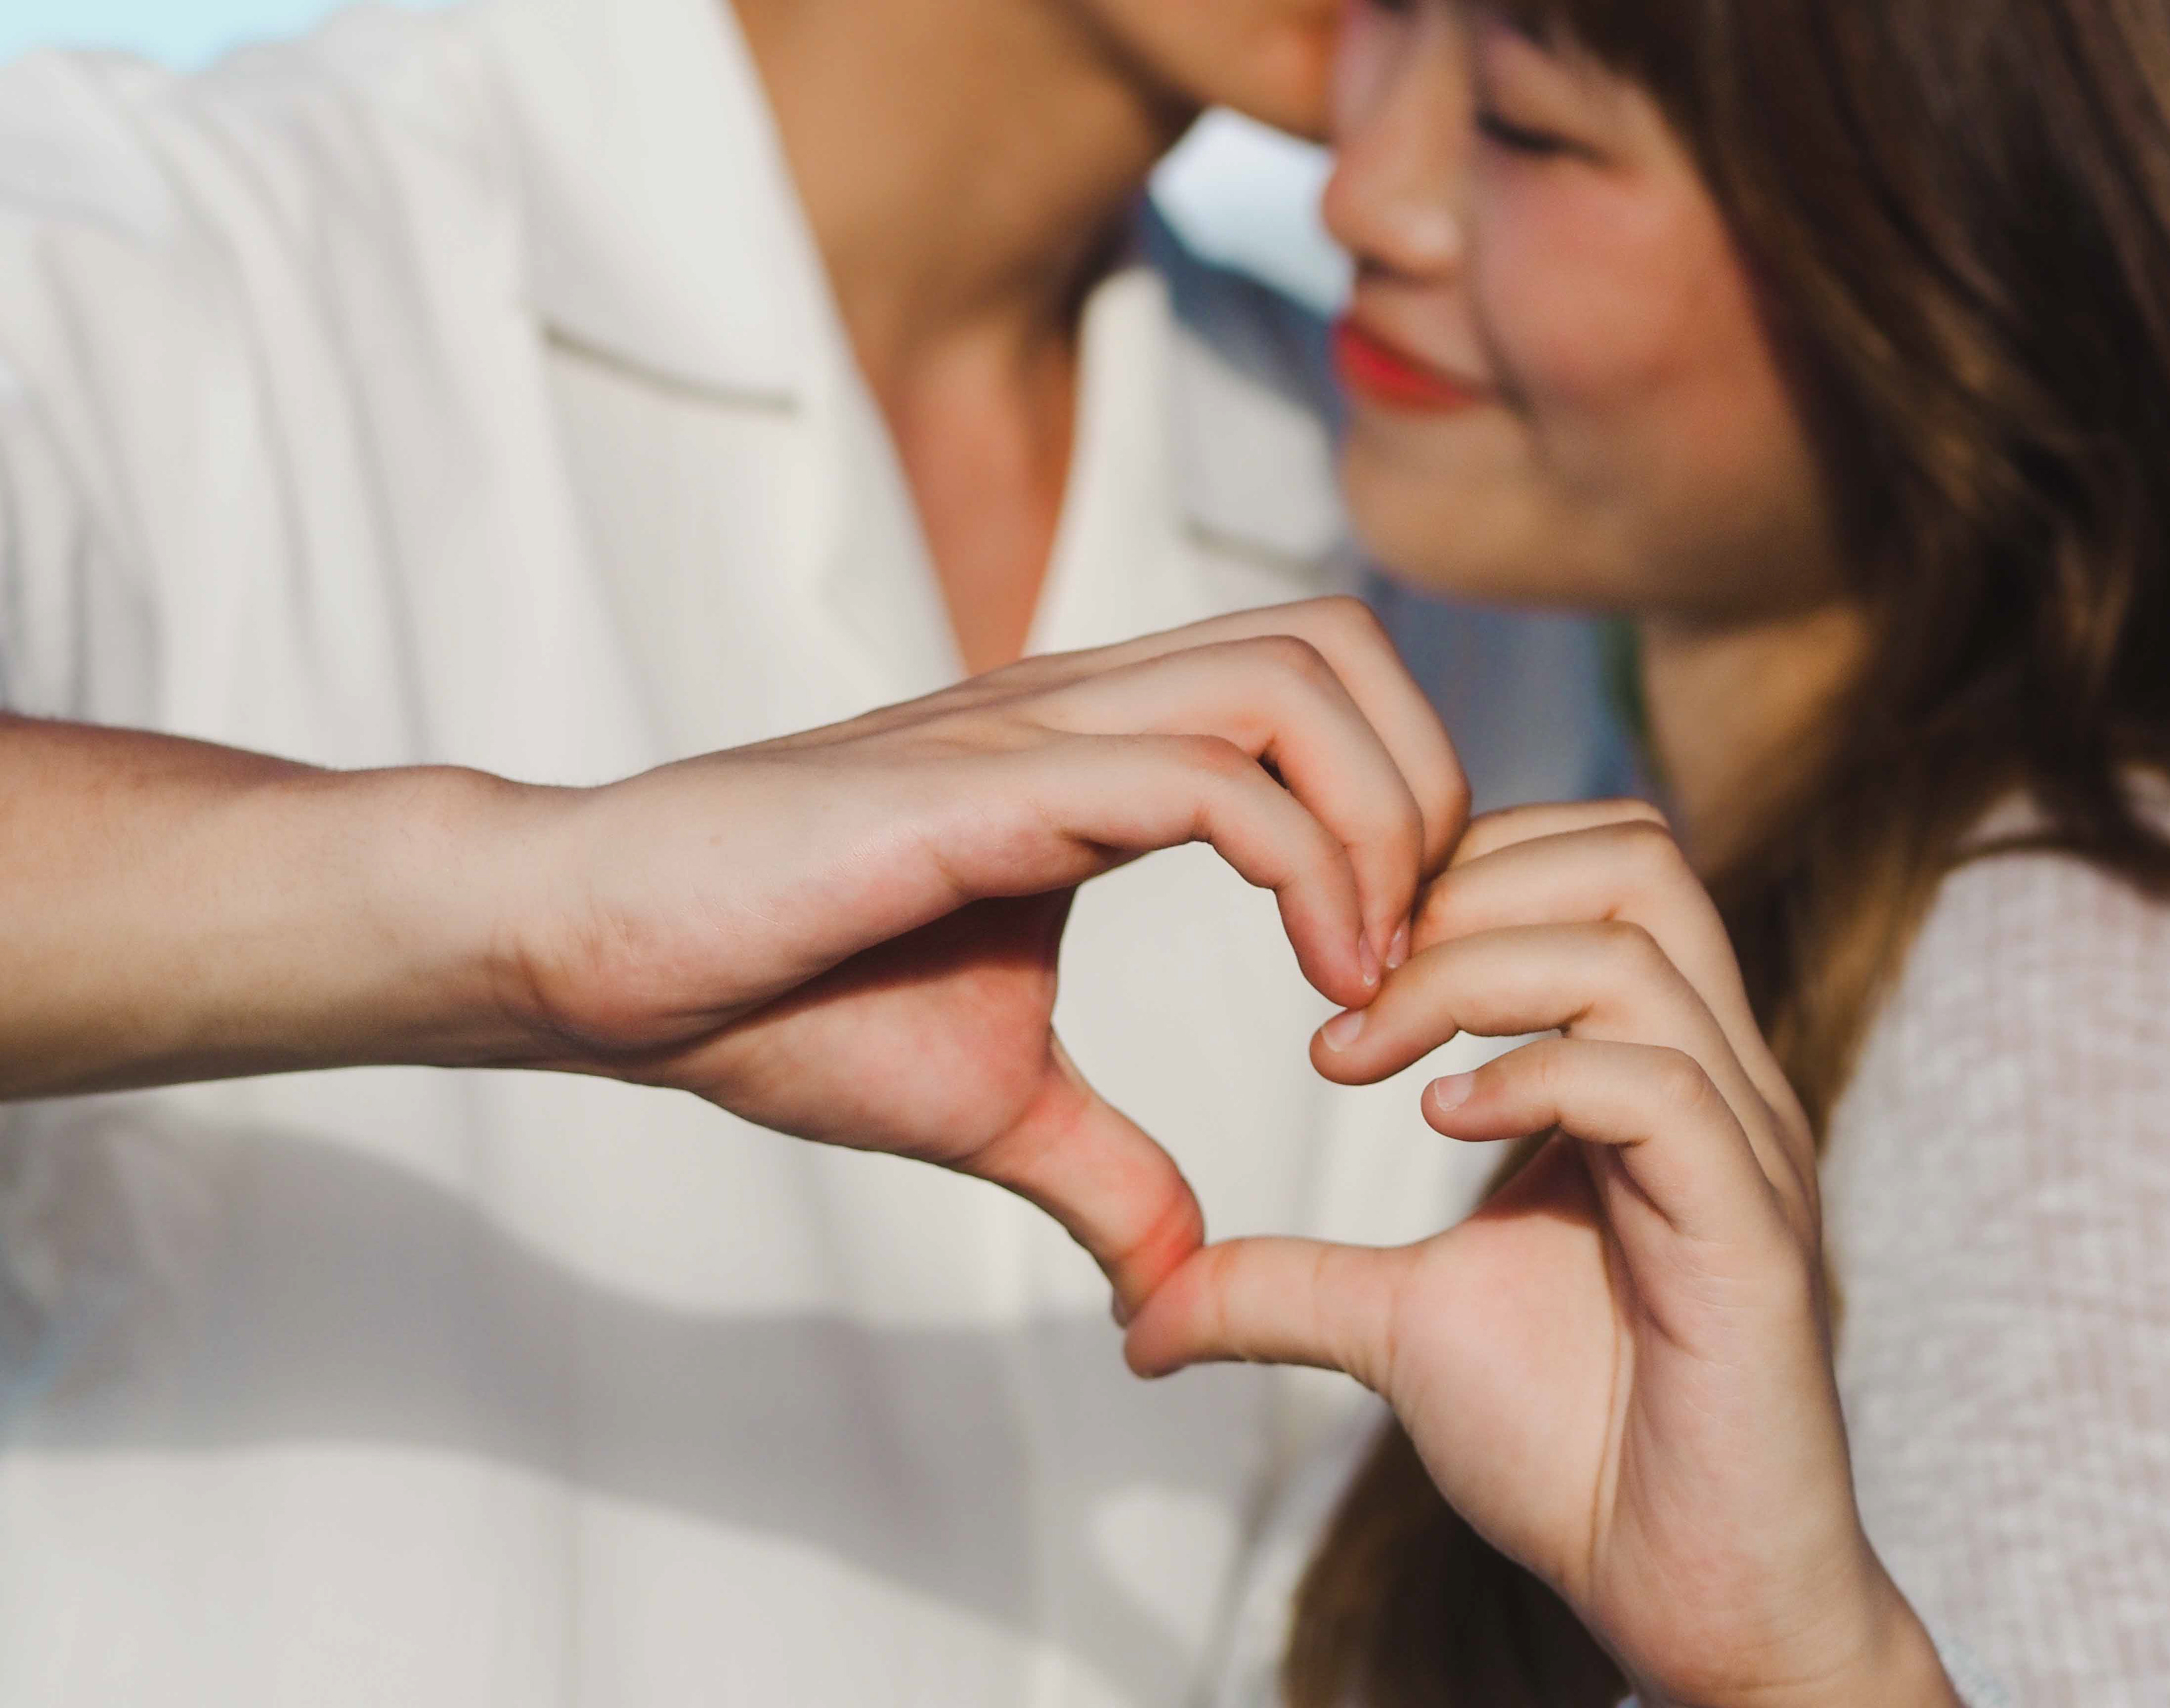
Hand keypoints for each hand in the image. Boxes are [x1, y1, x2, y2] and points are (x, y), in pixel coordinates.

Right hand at [499, 597, 1468, 1315]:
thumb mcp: (991, 1105)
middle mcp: (1087, 709)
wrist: (598, 955)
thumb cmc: (775, 1001)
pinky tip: (1322, 987)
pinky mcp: (984, 786)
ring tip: (1373, 973)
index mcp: (1104, 754)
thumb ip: (1109, 1174)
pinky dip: (1305, 870)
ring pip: (1293, 677)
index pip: (1321, 692)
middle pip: (1338, 640)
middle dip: (1428, 784)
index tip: (1402, 971)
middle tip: (1421, 948)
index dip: (1406, 812)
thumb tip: (1176, 1285)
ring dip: (1383, 820)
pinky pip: (1202, 780)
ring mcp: (1036, 731)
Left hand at [1123, 802, 1956, 1707]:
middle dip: (1463, 884)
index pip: (1588, 861)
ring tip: (1361, 1056)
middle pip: (1631, 852)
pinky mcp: (1752, 1234)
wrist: (1687, 1599)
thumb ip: (1285, 1283)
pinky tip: (1432, 1120)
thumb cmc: (1576, 1450)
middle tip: (1345, 984)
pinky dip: (1527, 1076)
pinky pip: (1656, 1086)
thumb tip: (1141, 1310)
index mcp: (1655, 1068)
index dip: (1452, 869)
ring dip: (1468, 971)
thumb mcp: (1398, 1330)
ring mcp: (1745, 1148)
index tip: (1333, 959)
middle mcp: (1718, 1079)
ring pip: (1636, 943)